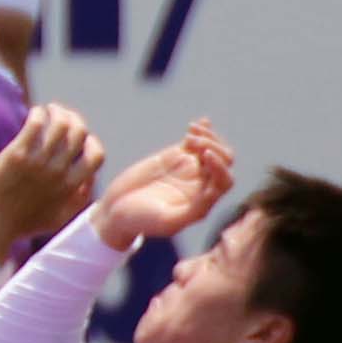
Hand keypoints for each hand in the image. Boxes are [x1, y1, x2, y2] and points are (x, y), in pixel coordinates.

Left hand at [0, 100, 102, 257]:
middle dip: (74, 119)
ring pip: (60, 125)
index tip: (79, 138)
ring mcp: (39, 163)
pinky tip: (35, 112)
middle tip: (61, 114)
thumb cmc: (23, 223)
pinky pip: (36, 125)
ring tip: (48, 110)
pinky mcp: (17, 155)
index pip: (96, 155)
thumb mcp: (61, 216)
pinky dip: (40, 113)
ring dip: (57, 111)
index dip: (91, 141)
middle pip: (79, 133)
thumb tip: (88, 177)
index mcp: (73, 188)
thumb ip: (78, 197)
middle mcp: (60, 173)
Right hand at [96, 120, 234, 248]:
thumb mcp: (167, 221)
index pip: (224, 179)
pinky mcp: (174, 157)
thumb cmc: (141, 221)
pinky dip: (201, 131)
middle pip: (224, 161)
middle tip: (194, 142)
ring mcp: (189, 168)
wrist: (116, 210)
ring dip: (208, 137)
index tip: (205, 155)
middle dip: (215, 148)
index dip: (220, 166)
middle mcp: (201, 183)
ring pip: (212, 149)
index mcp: (203, 201)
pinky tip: (200, 121)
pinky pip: (194, 142)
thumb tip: (211, 194)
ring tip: (191, 132)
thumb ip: (191, 210)